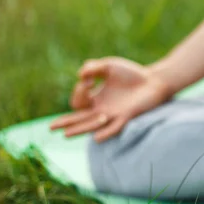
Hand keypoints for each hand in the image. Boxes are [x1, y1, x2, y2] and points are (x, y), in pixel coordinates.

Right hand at [50, 57, 171, 141]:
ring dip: (80, 129)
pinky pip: (115, 127)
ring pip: (93, 125)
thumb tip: (80, 76)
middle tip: (50, 128)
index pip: (79, 102)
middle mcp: (102, 110)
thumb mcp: (109, 66)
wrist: (154, 80)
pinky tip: (96, 137)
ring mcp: (114, 115)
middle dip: (65, 123)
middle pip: (80, 119)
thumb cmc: (132, 74)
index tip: (88, 80)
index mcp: (96, 99)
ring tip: (65, 135)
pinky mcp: (127, 116)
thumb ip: (93, 67)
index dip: (78, 92)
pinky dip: (106, 132)